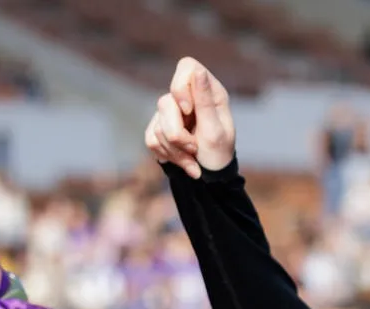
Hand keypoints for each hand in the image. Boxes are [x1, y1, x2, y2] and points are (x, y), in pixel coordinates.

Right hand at [145, 57, 236, 178]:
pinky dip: (167, 155)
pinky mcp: (159, 128)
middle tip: (194, 148)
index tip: (188, 111)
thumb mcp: (215, 130)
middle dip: (177, 133)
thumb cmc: (219, 154)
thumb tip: (198, 71)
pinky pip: (151, 138)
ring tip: (193, 159)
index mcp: (208, 91)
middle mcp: (189, 98)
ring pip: (157, 124)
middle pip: (166, 102)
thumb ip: (205, 101)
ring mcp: (172, 112)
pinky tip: (183, 162)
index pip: (186, 67)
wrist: (211, 179)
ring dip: (175, 149)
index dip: (181, 87)